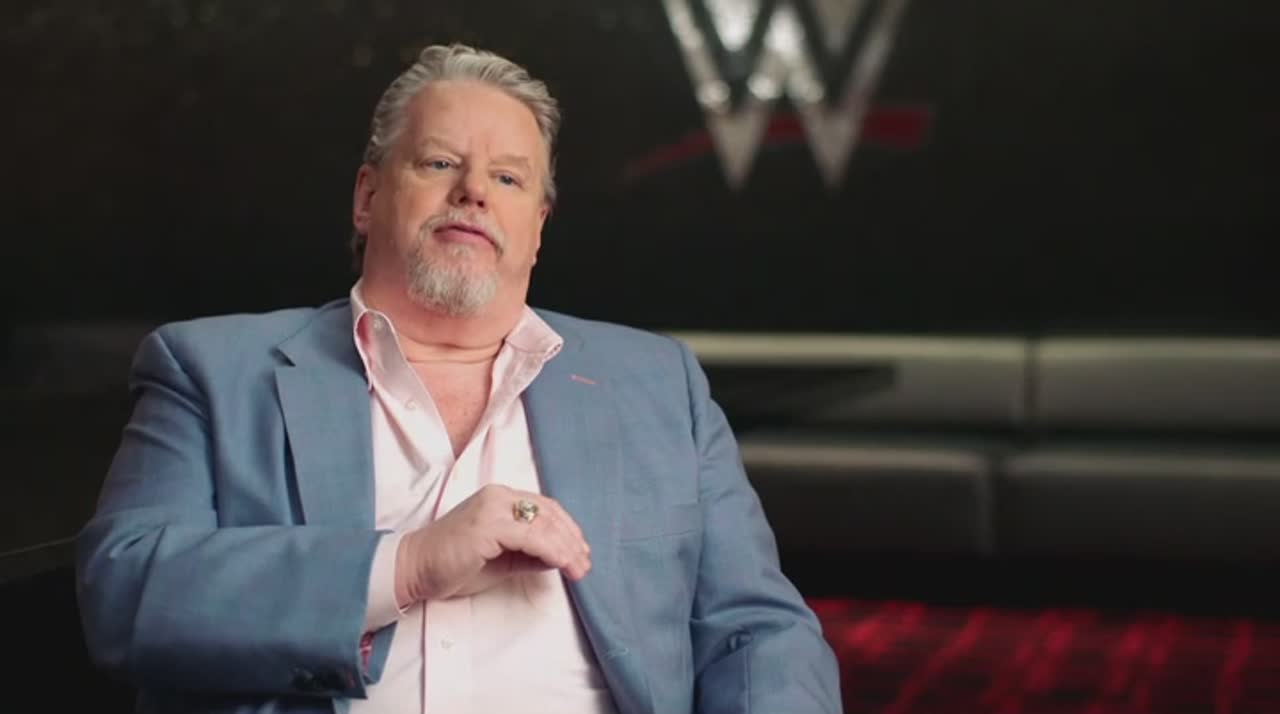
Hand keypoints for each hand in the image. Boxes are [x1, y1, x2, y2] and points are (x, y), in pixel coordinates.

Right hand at [394, 484, 590, 605]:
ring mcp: (492, 508)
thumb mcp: (501, 559)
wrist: (414, 568)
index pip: (545, 509)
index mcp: (501, 499)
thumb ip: (529, 554)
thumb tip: (560, 557)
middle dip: (572, 540)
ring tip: (579, 569)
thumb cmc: (453, 565)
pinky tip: (563, 563)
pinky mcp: (487, 525)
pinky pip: (530, 536)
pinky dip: (551, 550)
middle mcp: (499, 496)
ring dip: (567, 547)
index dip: (568, 530)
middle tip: (585, 564)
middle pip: (549, 514)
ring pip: (543, 524)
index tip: (582, 552)